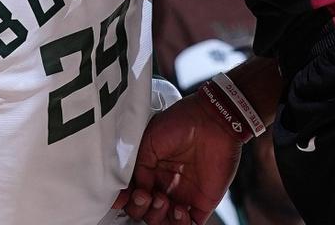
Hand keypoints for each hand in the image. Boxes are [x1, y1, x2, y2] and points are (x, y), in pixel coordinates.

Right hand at [115, 93, 242, 224]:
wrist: (212, 120)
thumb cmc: (181, 123)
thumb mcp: (150, 140)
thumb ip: (139, 166)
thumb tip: (136, 189)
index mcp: (150, 170)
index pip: (133, 193)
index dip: (126, 199)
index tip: (121, 197)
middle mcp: (164, 185)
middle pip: (145, 211)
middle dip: (140, 208)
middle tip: (146, 196)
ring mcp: (182, 195)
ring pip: (163, 221)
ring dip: (157, 217)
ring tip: (162, 201)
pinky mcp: (201, 203)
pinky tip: (178, 211)